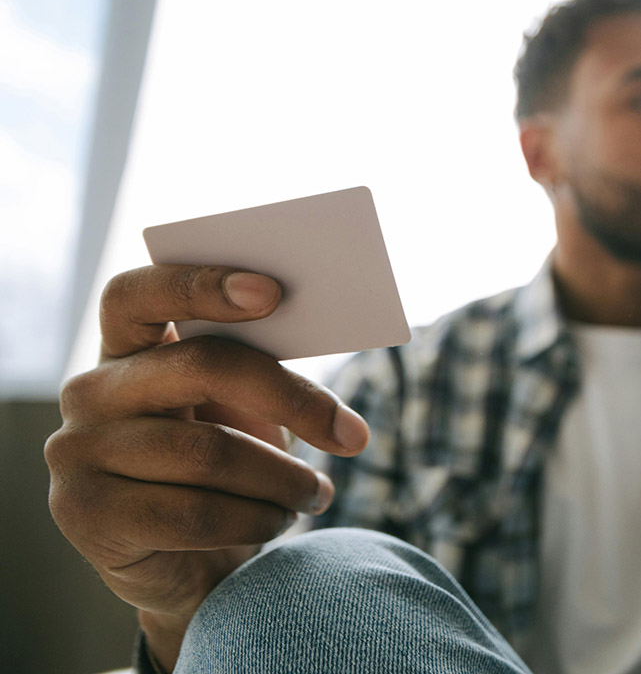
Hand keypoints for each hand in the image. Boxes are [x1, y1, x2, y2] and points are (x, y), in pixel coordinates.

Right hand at [45, 265, 369, 669]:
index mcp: (127, 347)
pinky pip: (197, 514)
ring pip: (210, 453)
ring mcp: (77, 453)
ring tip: (316, 493)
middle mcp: (90, 392)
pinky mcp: (88, 516)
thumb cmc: (225, 467)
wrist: (188, 564)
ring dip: (284, 479)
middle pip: (201, 366)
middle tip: (354, 435)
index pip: (139, 293)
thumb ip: (258, 370)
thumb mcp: (239, 411)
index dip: (200, 284)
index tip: (272, 291)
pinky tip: (278, 522)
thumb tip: (330, 390)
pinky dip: (257, 520)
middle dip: (292, 399)